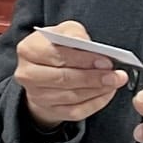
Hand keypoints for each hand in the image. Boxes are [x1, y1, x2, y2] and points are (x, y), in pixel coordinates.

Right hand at [12, 20, 126, 127]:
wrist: (46, 69)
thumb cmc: (57, 47)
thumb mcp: (64, 31)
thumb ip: (74, 33)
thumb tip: (85, 44)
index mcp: (28, 50)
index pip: (56, 55)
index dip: (82, 59)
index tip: (106, 61)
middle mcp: (27, 74)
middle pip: (63, 79)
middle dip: (93, 77)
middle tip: (115, 75)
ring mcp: (36, 95)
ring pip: (71, 97)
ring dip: (97, 90)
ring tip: (115, 82)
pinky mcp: (49, 110)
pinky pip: (75, 111)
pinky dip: (95, 103)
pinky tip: (107, 93)